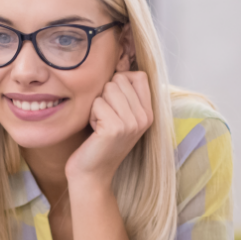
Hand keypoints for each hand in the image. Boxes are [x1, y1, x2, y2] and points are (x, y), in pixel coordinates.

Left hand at [65, 71, 153, 188]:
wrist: (92, 175)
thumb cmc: (101, 142)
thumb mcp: (121, 116)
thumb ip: (126, 94)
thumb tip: (120, 64)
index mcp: (149, 112)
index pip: (138, 75)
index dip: (120, 83)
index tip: (114, 105)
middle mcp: (145, 117)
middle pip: (120, 79)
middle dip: (105, 95)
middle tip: (105, 118)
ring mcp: (132, 123)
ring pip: (107, 89)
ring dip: (97, 105)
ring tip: (100, 124)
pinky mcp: (115, 128)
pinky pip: (97, 103)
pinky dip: (90, 115)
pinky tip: (95, 132)